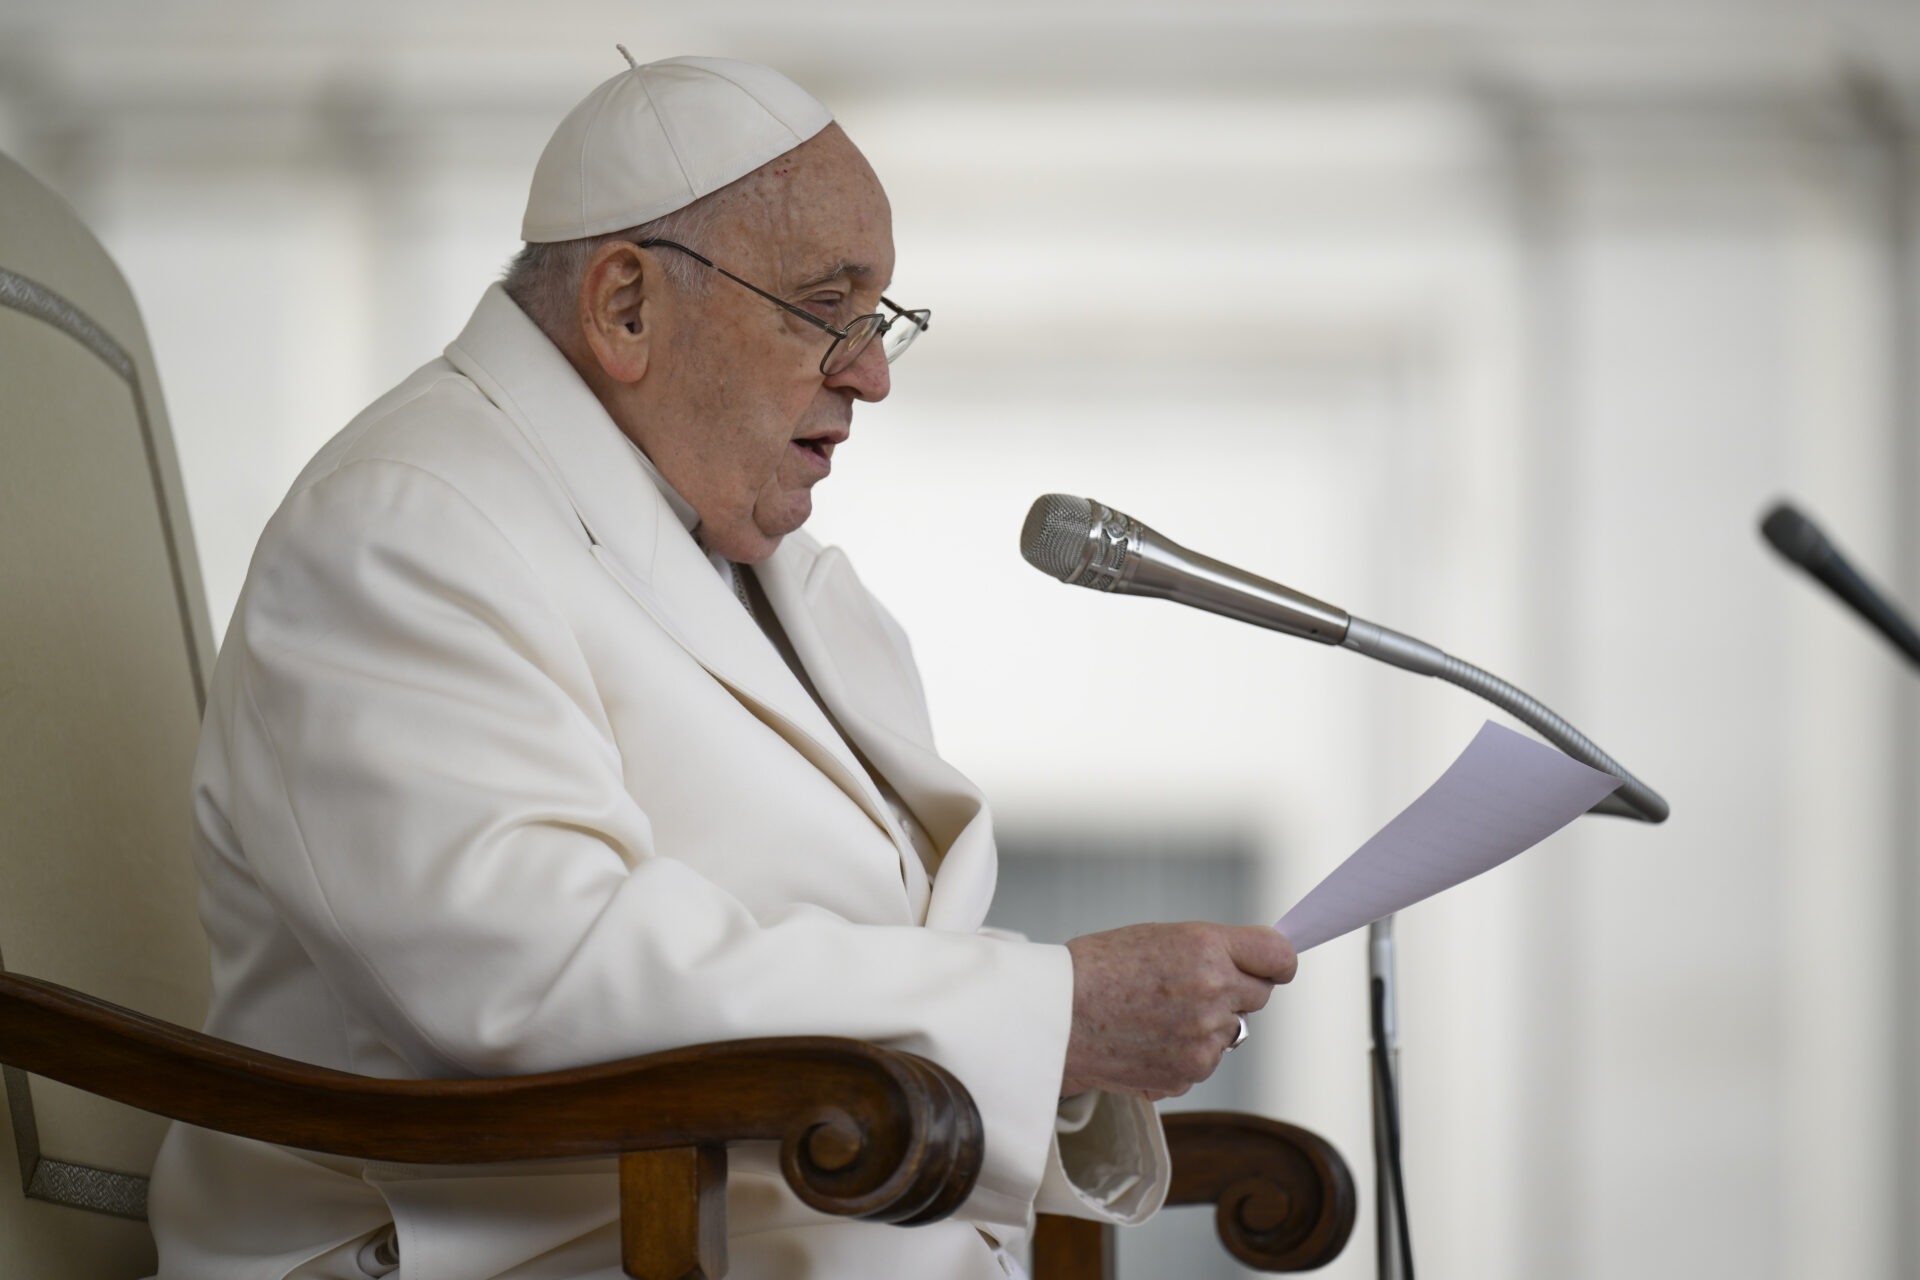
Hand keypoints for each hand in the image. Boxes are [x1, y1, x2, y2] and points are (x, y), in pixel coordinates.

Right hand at [1060, 922, 1296, 1099]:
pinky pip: (1208, 1060)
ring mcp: (1204, 1037)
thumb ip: (1210, 951)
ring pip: (1232, 1030)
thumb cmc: (1095, 970)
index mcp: (1205, 947)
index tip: (1270, 965)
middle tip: (1192, 987)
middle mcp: (1213, 991)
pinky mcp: (1190, 1072)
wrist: (1054, 1018)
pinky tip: (1150, 1039)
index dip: (1275, 962)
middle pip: (1259, 995)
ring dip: (1208, 1024)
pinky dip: (1187, 1052)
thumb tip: (1251, 970)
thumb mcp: (1158, 937)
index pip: (1278, 957)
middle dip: (1236, 990)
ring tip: (1158, 1015)